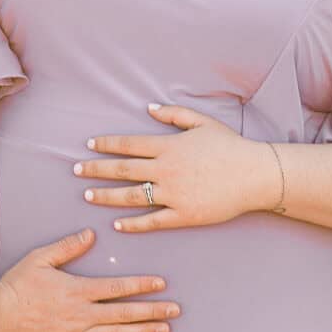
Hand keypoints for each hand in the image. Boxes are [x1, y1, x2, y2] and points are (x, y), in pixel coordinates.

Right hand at [0, 227, 179, 331]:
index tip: (161, 284)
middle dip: (153, 310)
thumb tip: (91, 234)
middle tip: (175, 310)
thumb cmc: (16, 286)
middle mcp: (82, 314)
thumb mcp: (40, 259)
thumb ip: (67, 247)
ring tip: (164, 330)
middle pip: (125, 313)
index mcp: (78, 290)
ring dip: (143, 331)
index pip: (117, 288)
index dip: (141, 285)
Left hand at [74, 104, 280, 231]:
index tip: (88, 145)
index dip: (106, 144)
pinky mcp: (184, 215)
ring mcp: (173, 194)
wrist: (255, 175)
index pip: (129, 145)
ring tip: (88, 195)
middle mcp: (166, 170)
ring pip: (131, 196)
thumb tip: (148, 108)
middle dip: (95, 169)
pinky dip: (133, 223)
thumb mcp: (202, 123)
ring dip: (106, 195)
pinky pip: (152, 221)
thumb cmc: (230, 146)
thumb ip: (174, 115)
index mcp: (169, 146)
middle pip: (122, 169)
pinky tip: (117, 223)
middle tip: (76, 170)